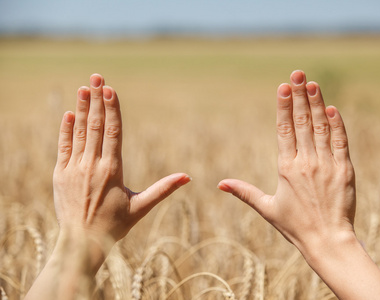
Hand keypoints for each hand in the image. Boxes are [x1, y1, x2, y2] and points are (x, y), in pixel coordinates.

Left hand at [53, 74, 190, 241]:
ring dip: (82, 109)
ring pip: (79, 132)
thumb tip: (187, 177)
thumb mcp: (142, 207)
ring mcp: (73, 169)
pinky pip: (63, 146)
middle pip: (96, 126)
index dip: (112, 109)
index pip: (113, 132)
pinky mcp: (60, 174)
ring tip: (84, 89)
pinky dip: (66, 130)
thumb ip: (164, 189)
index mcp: (112, 170)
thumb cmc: (115, 225)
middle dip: (97, 100)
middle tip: (97, 77)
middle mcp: (92, 165)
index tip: (110, 89)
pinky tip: (69, 114)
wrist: (81, 242)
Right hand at [218, 70, 355, 254]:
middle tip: (297, 73)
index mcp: (286, 168)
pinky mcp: (345, 170)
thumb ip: (244, 192)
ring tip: (313, 84)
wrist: (328, 241)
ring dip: (317, 104)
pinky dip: (337, 125)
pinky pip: (340, 142)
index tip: (283, 87)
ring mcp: (327, 164)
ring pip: (321, 128)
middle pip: (302, 122)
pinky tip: (333, 109)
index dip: (284, 107)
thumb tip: (220, 184)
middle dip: (299, 96)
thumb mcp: (267, 208)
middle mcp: (306, 162)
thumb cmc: (295, 226)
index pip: (284, 130)